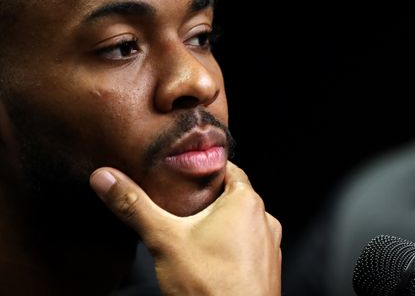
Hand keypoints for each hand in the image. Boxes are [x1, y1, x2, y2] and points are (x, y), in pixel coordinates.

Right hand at [90, 162, 281, 295]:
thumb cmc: (210, 285)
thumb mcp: (164, 240)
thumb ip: (135, 206)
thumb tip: (106, 178)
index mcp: (247, 201)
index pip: (227, 168)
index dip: (203, 168)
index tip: (181, 171)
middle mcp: (265, 219)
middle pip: (232, 196)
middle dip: (205, 200)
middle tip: (176, 204)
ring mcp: (269, 245)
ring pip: (240, 224)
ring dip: (218, 226)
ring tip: (189, 233)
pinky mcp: (267, 268)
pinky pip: (247, 247)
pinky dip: (229, 247)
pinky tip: (206, 259)